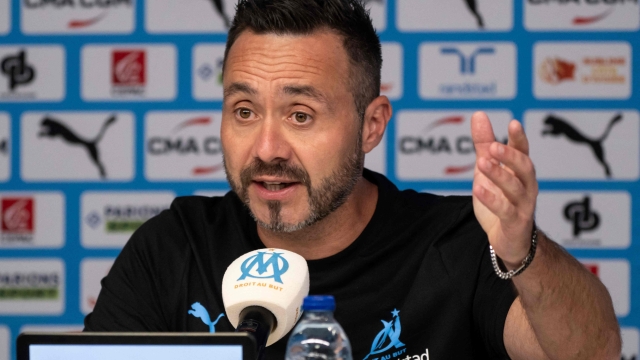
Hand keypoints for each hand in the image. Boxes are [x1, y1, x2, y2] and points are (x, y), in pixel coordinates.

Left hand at [471, 111, 537, 268]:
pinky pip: (505, 210)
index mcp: (520, 171)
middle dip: (510, 156)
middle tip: (493, 146)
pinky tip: (478, 189)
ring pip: (515, 188)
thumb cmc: (501, 200)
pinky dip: (492, 200)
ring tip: (482, 163)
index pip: (522, 151)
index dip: (519, 138)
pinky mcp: (515, 223)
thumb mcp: (488, 169)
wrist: (508, 239)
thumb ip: (484, 143)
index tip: (513, 123)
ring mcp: (523, 205)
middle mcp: (526, 186)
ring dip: (500, 174)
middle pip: (524, 167)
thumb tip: (478, 114)